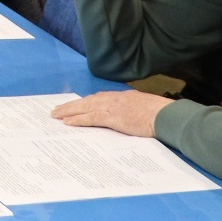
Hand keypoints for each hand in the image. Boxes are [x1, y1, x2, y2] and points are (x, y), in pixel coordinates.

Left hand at [49, 89, 172, 137]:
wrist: (165, 115)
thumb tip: (126, 117)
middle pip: (86, 101)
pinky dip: (78, 120)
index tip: (74, 105)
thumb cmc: (159, 114)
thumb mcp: (142, 108)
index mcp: (121, 96)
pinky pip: (90, 118)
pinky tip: (67, 123)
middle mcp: (113, 99)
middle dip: (70, 106)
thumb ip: (131, 110)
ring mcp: (112, 107)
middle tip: (56, 110)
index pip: (97, 98)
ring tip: (56, 115)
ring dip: (68, 112)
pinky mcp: (112, 117)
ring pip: (84, 108)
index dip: (83, 102)